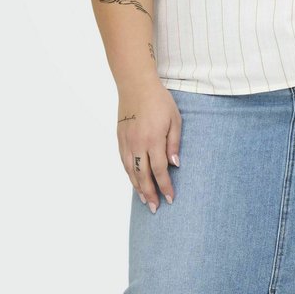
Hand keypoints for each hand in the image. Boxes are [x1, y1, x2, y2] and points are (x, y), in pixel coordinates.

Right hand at [116, 79, 181, 212]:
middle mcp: (138, 144)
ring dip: (138, 188)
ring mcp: (126, 142)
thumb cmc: (159, 100)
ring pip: (131, 172)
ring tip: (145, 200)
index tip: (170, 199)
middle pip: (143, 176)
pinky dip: (129, 175)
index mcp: (154, 139)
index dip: (165, 186)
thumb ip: (174, 143)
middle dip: (150, 194)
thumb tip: (174, 165)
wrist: (136, 85)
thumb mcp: (174, 119)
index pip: (160, 170)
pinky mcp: (120, 138)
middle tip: (155, 208)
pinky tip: (134, 181)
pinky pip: (124, 162)